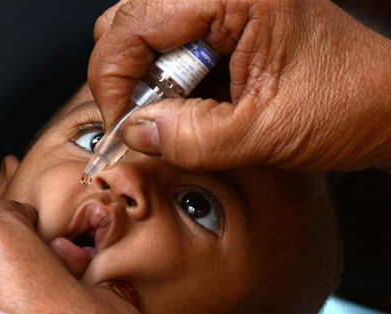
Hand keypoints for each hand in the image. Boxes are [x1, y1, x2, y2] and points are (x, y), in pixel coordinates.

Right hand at [89, 0, 390, 171]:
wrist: (385, 104)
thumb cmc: (348, 104)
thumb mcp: (265, 132)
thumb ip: (192, 137)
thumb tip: (136, 132)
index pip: (133, 24)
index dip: (113, 78)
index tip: (119, 124)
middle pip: (129, 19)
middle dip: (127, 76)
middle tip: (145, 120)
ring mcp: (224, 0)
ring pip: (144, 28)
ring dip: (146, 77)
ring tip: (175, 112)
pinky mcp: (226, 17)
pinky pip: (170, 40)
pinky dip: (165, 75)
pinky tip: (189, 100)